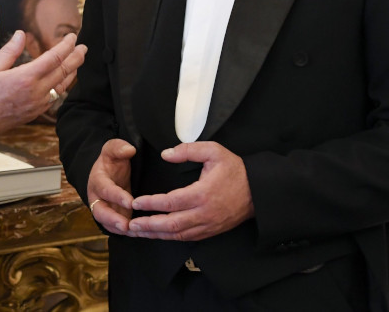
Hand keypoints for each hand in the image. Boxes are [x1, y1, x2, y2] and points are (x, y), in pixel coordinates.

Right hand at [0, 31, 85, 139]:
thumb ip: (9, 51)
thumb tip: (21, 34)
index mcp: (25, 78)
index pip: (54, 58)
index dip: (66, 46)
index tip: (72, 37)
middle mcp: (35, 92)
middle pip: (64, 71)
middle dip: (76, 57)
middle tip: (84, 47)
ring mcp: (37, 105)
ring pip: (62, 86)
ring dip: (72, 72)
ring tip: (77, 61)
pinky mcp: (34, 113)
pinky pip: (54, 97)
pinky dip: (62, 86)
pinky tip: (62, 81)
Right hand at [86, 139, 136, 234]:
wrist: (108, 172)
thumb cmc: (111, 161)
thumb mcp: (113, 149)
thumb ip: (119, 147)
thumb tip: (129, 149)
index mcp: (97, 180)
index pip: (105, 189)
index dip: (116, 196)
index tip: (130, 201)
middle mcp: (97, 198)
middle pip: (100, 212)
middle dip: (112, 220)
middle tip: (126, 226)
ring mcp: (104, 209)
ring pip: (108, 224)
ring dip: (120, 229)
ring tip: (135, 233)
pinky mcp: (113, 218)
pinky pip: (117, 228)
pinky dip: (127, 233)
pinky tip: (140, 234)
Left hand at [127, 141, 253, 240]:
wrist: (258, 190)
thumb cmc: (235, 170)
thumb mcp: (213, 151)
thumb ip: (188, 150)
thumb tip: (166, 154)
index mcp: (202, 193)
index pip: (171, 201)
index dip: (151, 203)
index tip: (136, 203)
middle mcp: (204, 213)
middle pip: (171, 224)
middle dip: (149, 225)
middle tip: (130, 224)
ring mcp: (208, 225)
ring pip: (178, 234)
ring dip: (156, 235)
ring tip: (138, 232)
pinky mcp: (211, 231)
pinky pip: (187, 238)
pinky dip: (171, 237)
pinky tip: (158, 234)